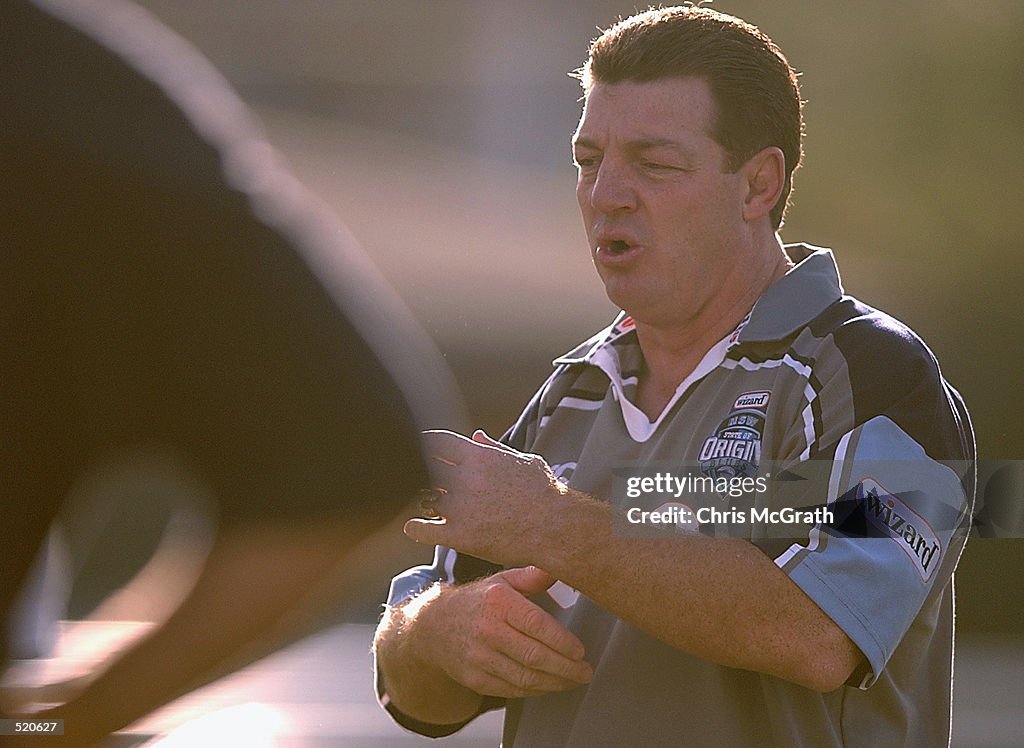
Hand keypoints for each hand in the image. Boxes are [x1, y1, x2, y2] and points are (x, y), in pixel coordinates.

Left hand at [405, 430, 568, 566]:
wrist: (557, 526)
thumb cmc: (546, 492)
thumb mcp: (524, 461)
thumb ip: (496, 448)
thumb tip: (477, 435)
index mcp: (478, 457)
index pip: (436, 442)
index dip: (424, 446)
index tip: (421, 453)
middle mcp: (464, 479)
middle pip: (424, 469)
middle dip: (420, 473)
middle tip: (418, 480)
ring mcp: (460, 508)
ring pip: (423, 499)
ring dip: (421, 501)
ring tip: (424, 504)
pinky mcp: (460, 535)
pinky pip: (423, 530)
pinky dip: (415, 528)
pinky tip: (414, 527)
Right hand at [415, 566, 591, 697]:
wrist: (434, 626)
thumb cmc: (478, 601)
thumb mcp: (503, 581)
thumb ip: (533, 577)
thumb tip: (560, 566)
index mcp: (498, 602)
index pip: (537, 624)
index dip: (563, 641)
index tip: (580, 650)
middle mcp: (487, 630)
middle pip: (534, 656)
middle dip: (566, 668)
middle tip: (585, 671)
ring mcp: (479, 657)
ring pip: (525, 678)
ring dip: (555, 683)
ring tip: (573, 680)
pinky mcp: (475, 679)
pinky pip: (512, 690)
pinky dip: (535, 690)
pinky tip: (549, 685)